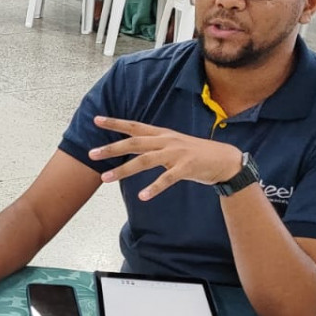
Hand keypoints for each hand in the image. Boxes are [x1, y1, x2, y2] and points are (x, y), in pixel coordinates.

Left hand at [88, 117, 244, 200]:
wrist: (224, 160)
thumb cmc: (194, 154)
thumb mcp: (172, 145)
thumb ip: (153, 145)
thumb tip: (132, 146)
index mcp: (162, 134)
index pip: (134, 126)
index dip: (115, 122)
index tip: (96, 119)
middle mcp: (166, 141)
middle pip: (134, 143)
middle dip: (111, 148)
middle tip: (91, 154)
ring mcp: (176, 154)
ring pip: (145, 161)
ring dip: (123, 170)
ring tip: (106, 178)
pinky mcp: (186, 167)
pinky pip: (167, 179)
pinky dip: (154, 188)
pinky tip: (142, 196)